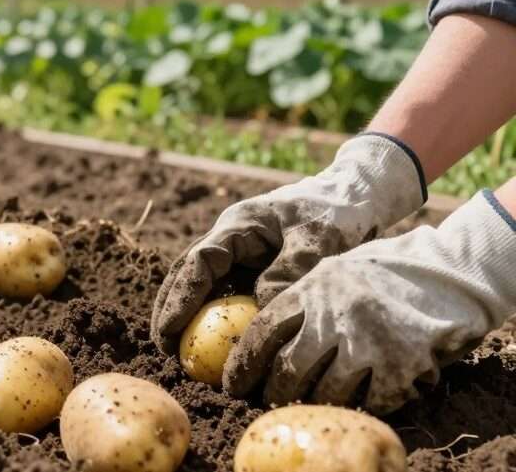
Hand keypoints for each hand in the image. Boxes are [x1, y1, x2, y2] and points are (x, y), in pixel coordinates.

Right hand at [151, 134, 425, 353]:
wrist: (357, 197)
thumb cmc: (337, 214)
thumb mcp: (317, 241)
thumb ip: (288, 274)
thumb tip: (262, 314)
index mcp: (239, 224)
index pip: (199, 262)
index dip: (181, 297)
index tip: (171, 330)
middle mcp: (232, 237)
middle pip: (188, 273)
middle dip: (170, 308)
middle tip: (164, 348)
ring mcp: (242, 252)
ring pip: (205, 284)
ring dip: (190, 315)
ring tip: (180, 352)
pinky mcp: (256, 267)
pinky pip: (230, 293)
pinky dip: (220, 318)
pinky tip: (219, 346)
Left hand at [223, 190, 515, 414]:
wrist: (443, 272)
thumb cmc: (379, 272)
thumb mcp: (330, 271)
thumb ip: (298, 298)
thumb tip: (256, 333)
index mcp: (311, 289)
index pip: (263, 331)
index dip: (243, 363)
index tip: (232, 383)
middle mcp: (334, 316)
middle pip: (288, 369)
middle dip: (272, 391)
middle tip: (268, 399)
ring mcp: (368, 343)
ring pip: (324, 391)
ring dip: (313, 402)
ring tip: (308, 402)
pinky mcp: (400, 366)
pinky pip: (368, 401)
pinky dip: (358, 404)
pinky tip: (354, 398)